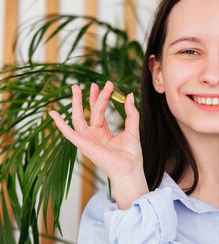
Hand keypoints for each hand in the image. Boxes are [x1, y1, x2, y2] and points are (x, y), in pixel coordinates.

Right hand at [49, 81, 148, 208]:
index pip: (100, 111)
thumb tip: (130, 95)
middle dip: (90, 97)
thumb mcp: (132, 129)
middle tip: (92, 83)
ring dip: (76, 103)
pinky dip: (60, 124)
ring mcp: (87, 139)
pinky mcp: (83, 144)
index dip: (103, 97)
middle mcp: (93, 135)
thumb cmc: (131, 154)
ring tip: (76, 87)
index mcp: (104, 132)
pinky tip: (52, 113)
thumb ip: (131, 112)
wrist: (129, 168)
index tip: (108, 84)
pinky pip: (68, 133)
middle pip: (90, 112)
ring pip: (78, 118)